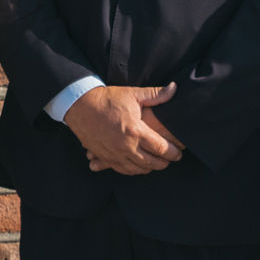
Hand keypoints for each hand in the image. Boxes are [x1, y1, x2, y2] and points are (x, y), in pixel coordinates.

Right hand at [63, 83, 181, 175]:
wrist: (80, 105)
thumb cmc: (108, 99)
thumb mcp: (132, 94)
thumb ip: (156, 94)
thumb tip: (174, 88)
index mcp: (135, 131)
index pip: (161, 148)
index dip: (173, 152)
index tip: (179, 152)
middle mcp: (126, 146)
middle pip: (152, 163)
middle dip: (164, 163)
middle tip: (171, 159)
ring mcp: (115, 154)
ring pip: (138, 169)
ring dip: (150, 168)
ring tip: (157, 163)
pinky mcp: (105, 157)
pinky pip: (123, 170)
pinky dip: (134, 170)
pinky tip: (139, 167)